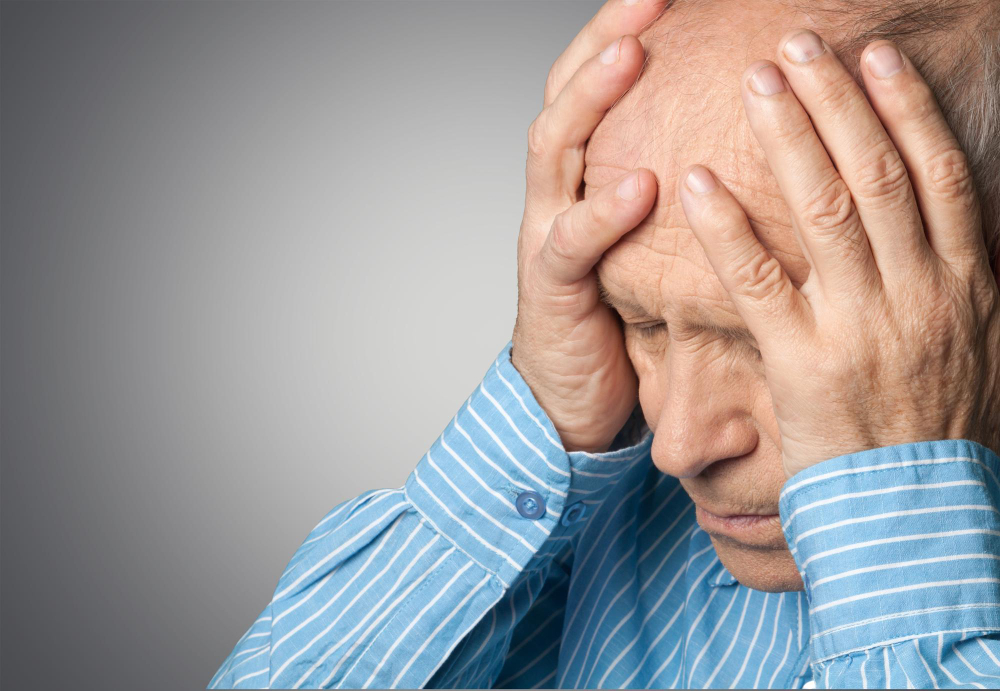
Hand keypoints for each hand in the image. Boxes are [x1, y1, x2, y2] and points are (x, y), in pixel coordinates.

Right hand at [511, 0, 664, 451]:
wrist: (573, 392)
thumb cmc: (621, 312)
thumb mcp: (653, 241)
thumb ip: (681, 191)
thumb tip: (758, 141)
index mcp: (586, 173)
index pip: (600, 84)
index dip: (625, 31)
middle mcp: (558, 190)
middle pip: (566, 93)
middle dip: (603, 38)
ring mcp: (546, 233)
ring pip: (552, 149)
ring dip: (589, 99)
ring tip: (629, 56)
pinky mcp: (550, 287)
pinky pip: (569, 243)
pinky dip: (599, 211)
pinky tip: (637, 186)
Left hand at [677, 29, 999, 477]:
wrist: (916, 511)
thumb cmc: (934, 426)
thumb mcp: (971, 342)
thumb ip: (952, 275)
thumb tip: (943, 216)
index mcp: (964, 283)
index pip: (940, 175)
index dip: (907, 108)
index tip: (874, 58)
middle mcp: (919, 293)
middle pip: (880, 175)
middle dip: (837, 102)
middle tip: (799, 44)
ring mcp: (864, 327)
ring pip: (828, 212)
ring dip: (788, 139)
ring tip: (756, 83)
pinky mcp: (806, 363)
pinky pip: (760, 282)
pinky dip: (729, 227)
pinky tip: (698, 182)